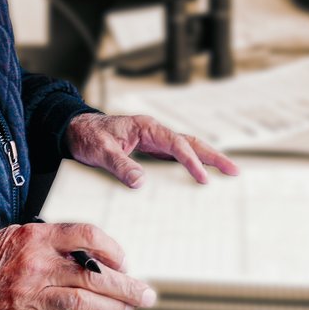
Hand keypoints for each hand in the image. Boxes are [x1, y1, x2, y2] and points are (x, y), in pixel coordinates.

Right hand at [0, 221, 156, 309]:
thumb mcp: (24, 235)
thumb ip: (58, 242)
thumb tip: (100, 256)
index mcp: (38, 236)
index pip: (85, 235)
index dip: (111, 248)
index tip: (124, 259)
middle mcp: (38, 264)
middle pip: (93, 274)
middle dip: (126, 286)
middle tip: (145, 293)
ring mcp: (34, 294)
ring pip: (85, 302)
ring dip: (115, 309)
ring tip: (131, 309)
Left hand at [64, 112, 238, 188]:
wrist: (75, 130)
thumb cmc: (87, 136)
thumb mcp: (100, 151)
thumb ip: (120, 164)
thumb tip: (140, 181)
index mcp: (145, 128)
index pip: (175, 144)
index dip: (190, 161)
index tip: (202, 178)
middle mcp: (153, 132)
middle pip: (189, 142)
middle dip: (212, 156)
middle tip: (233, 170)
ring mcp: (152, 140)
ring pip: (185, 148)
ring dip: (205, 159)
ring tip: (226, 172)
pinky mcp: (148, 150)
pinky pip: (174, 157)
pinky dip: (189, 164)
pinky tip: (198, 175)